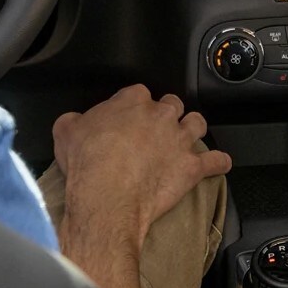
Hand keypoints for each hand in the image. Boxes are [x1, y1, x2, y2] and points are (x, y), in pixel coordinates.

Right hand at [52, 85, 231, 245]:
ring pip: (197, 123)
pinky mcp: (192, 166)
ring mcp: (180, 139)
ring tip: (187, 137)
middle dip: (166, 114)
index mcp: (133, 100)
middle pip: (172, 105)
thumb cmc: (87, 162)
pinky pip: (215, 161)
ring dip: (193, 129)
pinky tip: (220, 163)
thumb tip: (74, 122)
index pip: (139, 93)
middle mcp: (161, 115)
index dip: (134, 106)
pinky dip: (219, 162)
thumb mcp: (66, 131)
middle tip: (156, 129)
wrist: (107, 194)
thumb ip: (74, 120)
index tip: (129, 119)